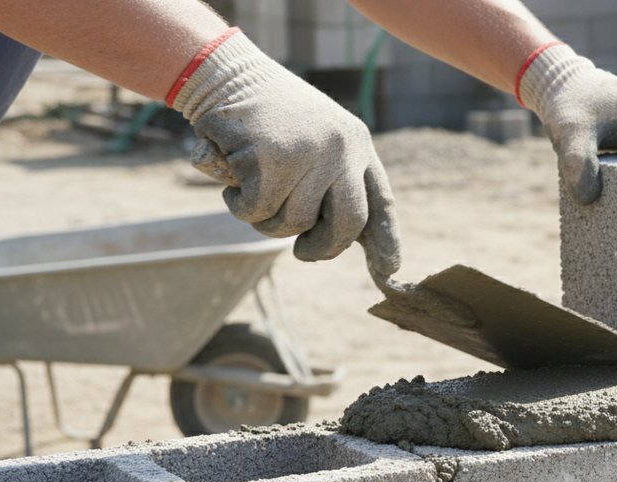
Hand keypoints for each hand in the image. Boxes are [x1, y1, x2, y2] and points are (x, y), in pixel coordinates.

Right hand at [171, 31, 400, 279]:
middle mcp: (342, 148)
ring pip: (294, 223)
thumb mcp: (315, 141)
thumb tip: (351, 239)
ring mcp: (309, 153)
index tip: (389, 273)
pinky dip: (240, 206)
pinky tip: (233, 184)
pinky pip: (259, 210)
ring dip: (267, 220)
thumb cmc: (269, 116)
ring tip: (253, 192)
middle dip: (323, 248)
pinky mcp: (271, 159)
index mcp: (357, 145)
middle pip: (347, 224)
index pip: (381, 202)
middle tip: (302, 253)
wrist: (226, 74)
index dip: (386, 242)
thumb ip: (333, 181)